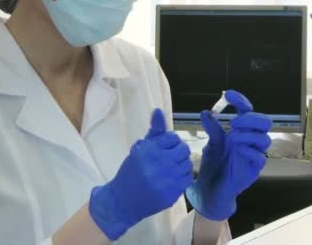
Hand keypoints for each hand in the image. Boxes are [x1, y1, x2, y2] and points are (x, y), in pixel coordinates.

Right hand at [89, 109, 193, 239]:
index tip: (163, 147)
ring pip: (188, 164)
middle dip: (178, 151)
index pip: (172, 137)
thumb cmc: (131, 172)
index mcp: (149, 151)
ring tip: (170, 167)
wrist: (123, 201)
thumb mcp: (139, 149)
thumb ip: (154, 131)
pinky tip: (172, 178)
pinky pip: (187, 179)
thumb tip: (158, 110)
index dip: (170, 141)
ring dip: (181, 164)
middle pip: (184, 149)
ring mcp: (168, 181)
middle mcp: (160, 164)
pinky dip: (182, 177)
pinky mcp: (173, 194)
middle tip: (169, 156)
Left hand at [186, 90, 271, 220]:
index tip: (228, 95)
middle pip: (264, 122)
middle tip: (233, 122)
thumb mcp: (211, 144)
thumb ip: (212, 129)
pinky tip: (238, 150)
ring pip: (264, 139)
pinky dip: (250, 151)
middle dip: (251, 118)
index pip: (248, 111)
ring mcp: (253, 155)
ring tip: (232, 137)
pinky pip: (260, 158)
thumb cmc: (213, 166)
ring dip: (248, 135)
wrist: (209, 190)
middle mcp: (249, 141)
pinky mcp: (253, 170)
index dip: (241, 101)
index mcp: (241, 131)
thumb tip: (206, 112)